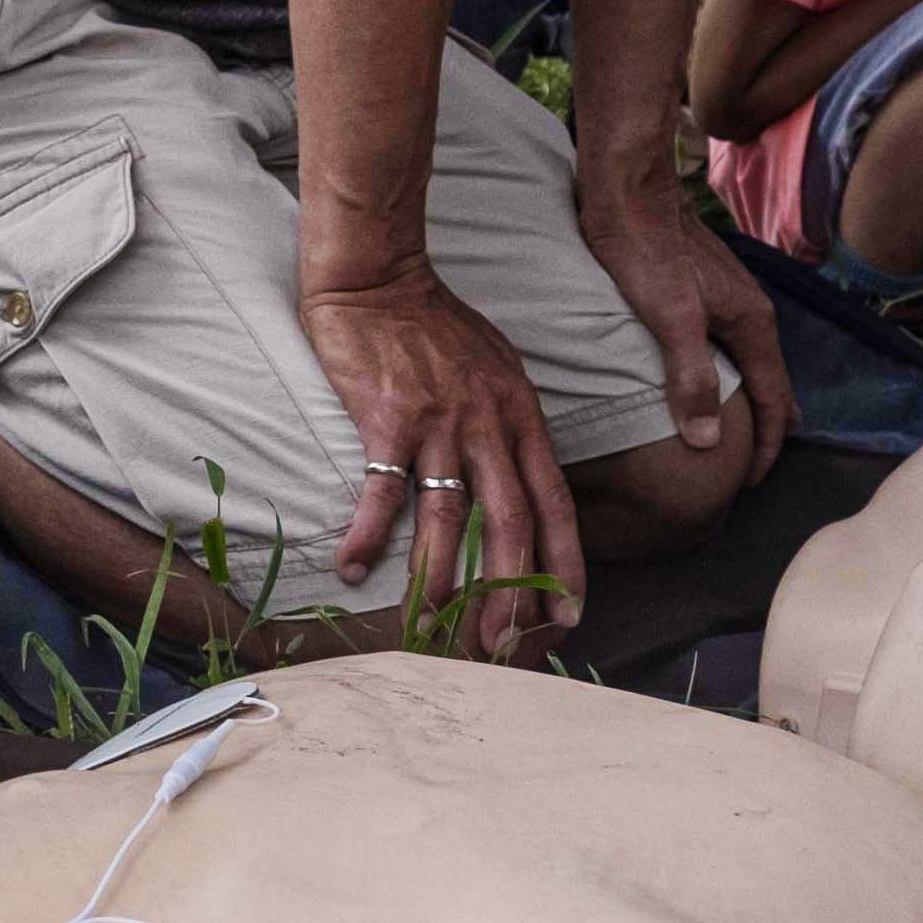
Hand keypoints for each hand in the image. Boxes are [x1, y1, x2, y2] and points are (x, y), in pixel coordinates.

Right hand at [304, 266, 581, 659]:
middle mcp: (489, 426)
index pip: (555, 503)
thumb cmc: (435, 325)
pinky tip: (353, 569)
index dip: (565, 563)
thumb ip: (511, 424)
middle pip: (511, 523)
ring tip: (432, 629)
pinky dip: (369, 535)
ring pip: (449, 518)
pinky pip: (382, 490)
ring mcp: (440, 423)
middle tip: (502, 645)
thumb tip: (520, 477)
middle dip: (510, 591)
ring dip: (441, 580)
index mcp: (521, 417)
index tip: (569, 614)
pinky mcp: (388, 419)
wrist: (379, 277)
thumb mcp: (499, 369)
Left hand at [576, 163, 790, 476]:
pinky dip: (727, 373)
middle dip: (767, 427)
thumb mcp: (667, 317)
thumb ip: (690, 377)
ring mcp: (729, 296)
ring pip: (749, 361)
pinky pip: (728, 344)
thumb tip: (710, 440)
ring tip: (736, 433)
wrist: (626, 186)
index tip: (749, 484)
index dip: (767, 444)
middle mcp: (750, 310)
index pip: (773, 397)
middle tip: (753, 470)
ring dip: (747, 399)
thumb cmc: (642, 249)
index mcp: (750, 323)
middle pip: (771, 381)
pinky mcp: (703, 287)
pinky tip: (706, 378)